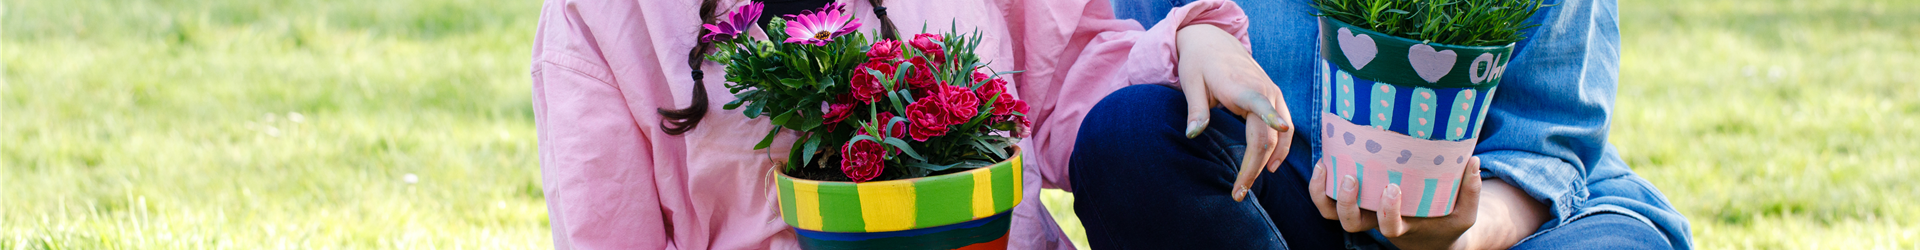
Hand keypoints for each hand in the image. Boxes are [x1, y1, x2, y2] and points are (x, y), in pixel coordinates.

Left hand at [1175, 24, 1292, 201]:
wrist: (1214, 42)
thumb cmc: (1199, 64)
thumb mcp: (1191, 83)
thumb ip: (1196, 110)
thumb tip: (1192, 134)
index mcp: (1241, 86)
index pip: (1260, 105)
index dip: (1272, 119)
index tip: (1281, 131)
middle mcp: (1264, 90)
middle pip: (1267, 135)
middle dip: (1255, 166)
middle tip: (1237, 192)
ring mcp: (1273, 94)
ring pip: (1281, 135)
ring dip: (1269, 161)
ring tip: (1248, 185)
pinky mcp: (1276, 98)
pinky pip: (1285, 128)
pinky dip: (1280, 148)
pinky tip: (1269, 166)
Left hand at [1309, 157, 1483, 249]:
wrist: (1428, 234)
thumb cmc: (1447, 219)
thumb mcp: (1465, 211)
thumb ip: (1470, 190)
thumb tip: (1474, 160)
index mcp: (1402, 227)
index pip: (1389, 227)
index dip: (1387, 211)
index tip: (1393, 188)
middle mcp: (1376, 221)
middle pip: (1350, 224)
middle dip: (1346, 203)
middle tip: (1352, 178)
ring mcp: (1362, 211)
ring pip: (1331, 213)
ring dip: (1323, 193)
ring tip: (1326, 165)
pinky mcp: (1354, 199)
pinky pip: (1326, 199)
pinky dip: (1320, 184)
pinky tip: (1324, 160)